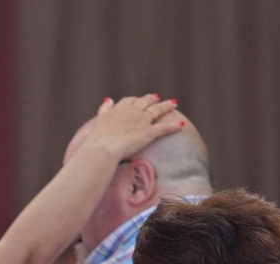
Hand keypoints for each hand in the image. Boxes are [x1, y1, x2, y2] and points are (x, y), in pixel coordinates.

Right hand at [64, 95, 185, 164]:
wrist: (103, 147)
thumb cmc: (97, 138)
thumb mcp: (100, 119)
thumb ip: (105, 109)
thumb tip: (108, 99)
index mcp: (120, 109)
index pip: (130, 101)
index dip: (136, 99)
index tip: (139, 99)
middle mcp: (133, 112)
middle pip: (146, 101)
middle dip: (152, 99)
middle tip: (157, 98)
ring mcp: (142, 121)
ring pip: (158, 110)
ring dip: (166, 106)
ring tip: (173, 104)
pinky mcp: (149, 133)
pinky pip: (164, 128)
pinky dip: (174, 126)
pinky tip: (182, 125)